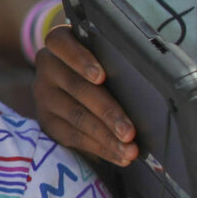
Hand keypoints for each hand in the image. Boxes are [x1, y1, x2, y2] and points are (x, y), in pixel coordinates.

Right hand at [34, 24, 137, 165]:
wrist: (73, 80)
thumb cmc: (100, 61)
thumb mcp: (103, 53)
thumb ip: (117, 58)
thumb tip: (152, 78)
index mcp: (59, 43)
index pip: (60, 43)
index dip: (80, 59)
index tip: (101, 77)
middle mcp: (47, 66)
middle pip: (75, 87)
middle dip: (106, 111)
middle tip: (129, 131)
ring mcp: (44, 94)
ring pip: (75, 116)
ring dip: (105, 136)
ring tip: (129, 150)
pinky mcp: (46, 120)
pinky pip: (72, 137)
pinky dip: (100, 148)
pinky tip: (118, 155)